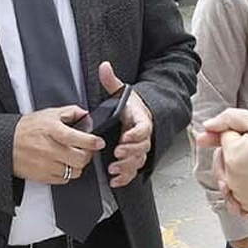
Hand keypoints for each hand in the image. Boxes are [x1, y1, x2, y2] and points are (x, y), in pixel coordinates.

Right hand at [13, 106, 104, 184]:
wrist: (6, 143)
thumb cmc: (26, 128)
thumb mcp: (48, 114)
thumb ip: (69, 112)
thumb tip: (85, 114)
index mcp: (54, 131)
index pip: (80, 139)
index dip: (93, 142)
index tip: (99, 142)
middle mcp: (51, 149)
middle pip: (81, 159)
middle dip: (87, 155)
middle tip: (85, 150)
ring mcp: (47, 165)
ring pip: (75, 171)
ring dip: (78, 165)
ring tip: (72, 157)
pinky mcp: (44, 176)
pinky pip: (64, 180)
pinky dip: (67, 173)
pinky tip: (62, 164)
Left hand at [99, 62, 151, 186]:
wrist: (139, 115)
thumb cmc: (130, 106)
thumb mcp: (121, 92)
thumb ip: (112, 81)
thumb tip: (104, 66)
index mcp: (142, 120)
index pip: (143, 128)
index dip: (135, 134)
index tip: (125, 137)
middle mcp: (143, 136)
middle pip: (142, 148)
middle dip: (129, 153)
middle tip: (117, 155)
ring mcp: (140, 149)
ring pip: (138, 161)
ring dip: (126, 167)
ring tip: (113, 170)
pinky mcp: (134, 158)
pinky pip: (133, 171)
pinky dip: (125, 178)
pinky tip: (114, 181)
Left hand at [197, 108, 247, 213]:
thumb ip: (230, 119)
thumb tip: (206, 126)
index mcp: (233, 156)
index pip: (224, 137)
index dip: (241, 134)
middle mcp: (232, 178)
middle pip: (221, 158)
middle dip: (234, 151)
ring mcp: (239, 195)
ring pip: (226, 175)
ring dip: (236, 169)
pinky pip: (233, 196)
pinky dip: (239, 189)